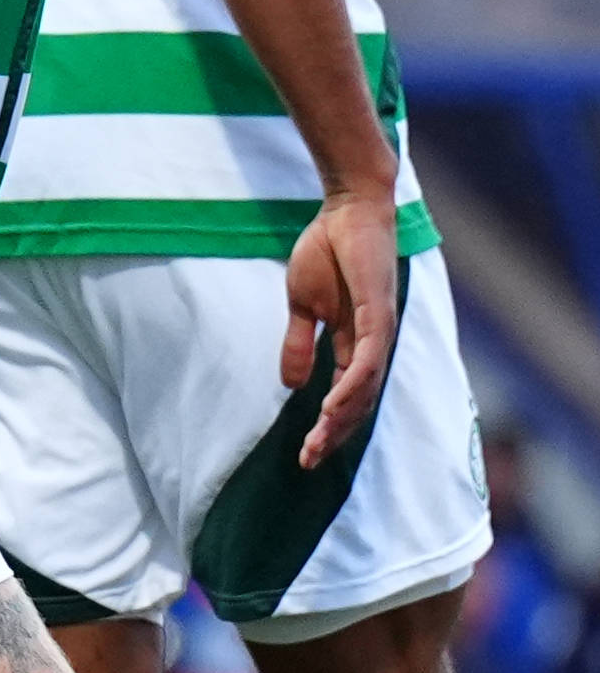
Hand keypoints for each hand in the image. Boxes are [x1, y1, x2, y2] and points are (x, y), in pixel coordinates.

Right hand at [284, 188, 401, 467]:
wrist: (347, 212)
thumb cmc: (328, 251)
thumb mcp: (301, 304)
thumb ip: (300, 343)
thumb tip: (291, 384)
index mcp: (355, 344)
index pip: (343, 396)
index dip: (326, 426)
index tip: (303, 454)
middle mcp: (374, 346)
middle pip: (358, 403)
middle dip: (333, 434)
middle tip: (308, 460)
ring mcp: (379, 333)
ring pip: (364, 389)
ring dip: (341, 418)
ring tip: (318, 440)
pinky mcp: (379, 316)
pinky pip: (367, 360)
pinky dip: (352, 386)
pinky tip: (332, 404)